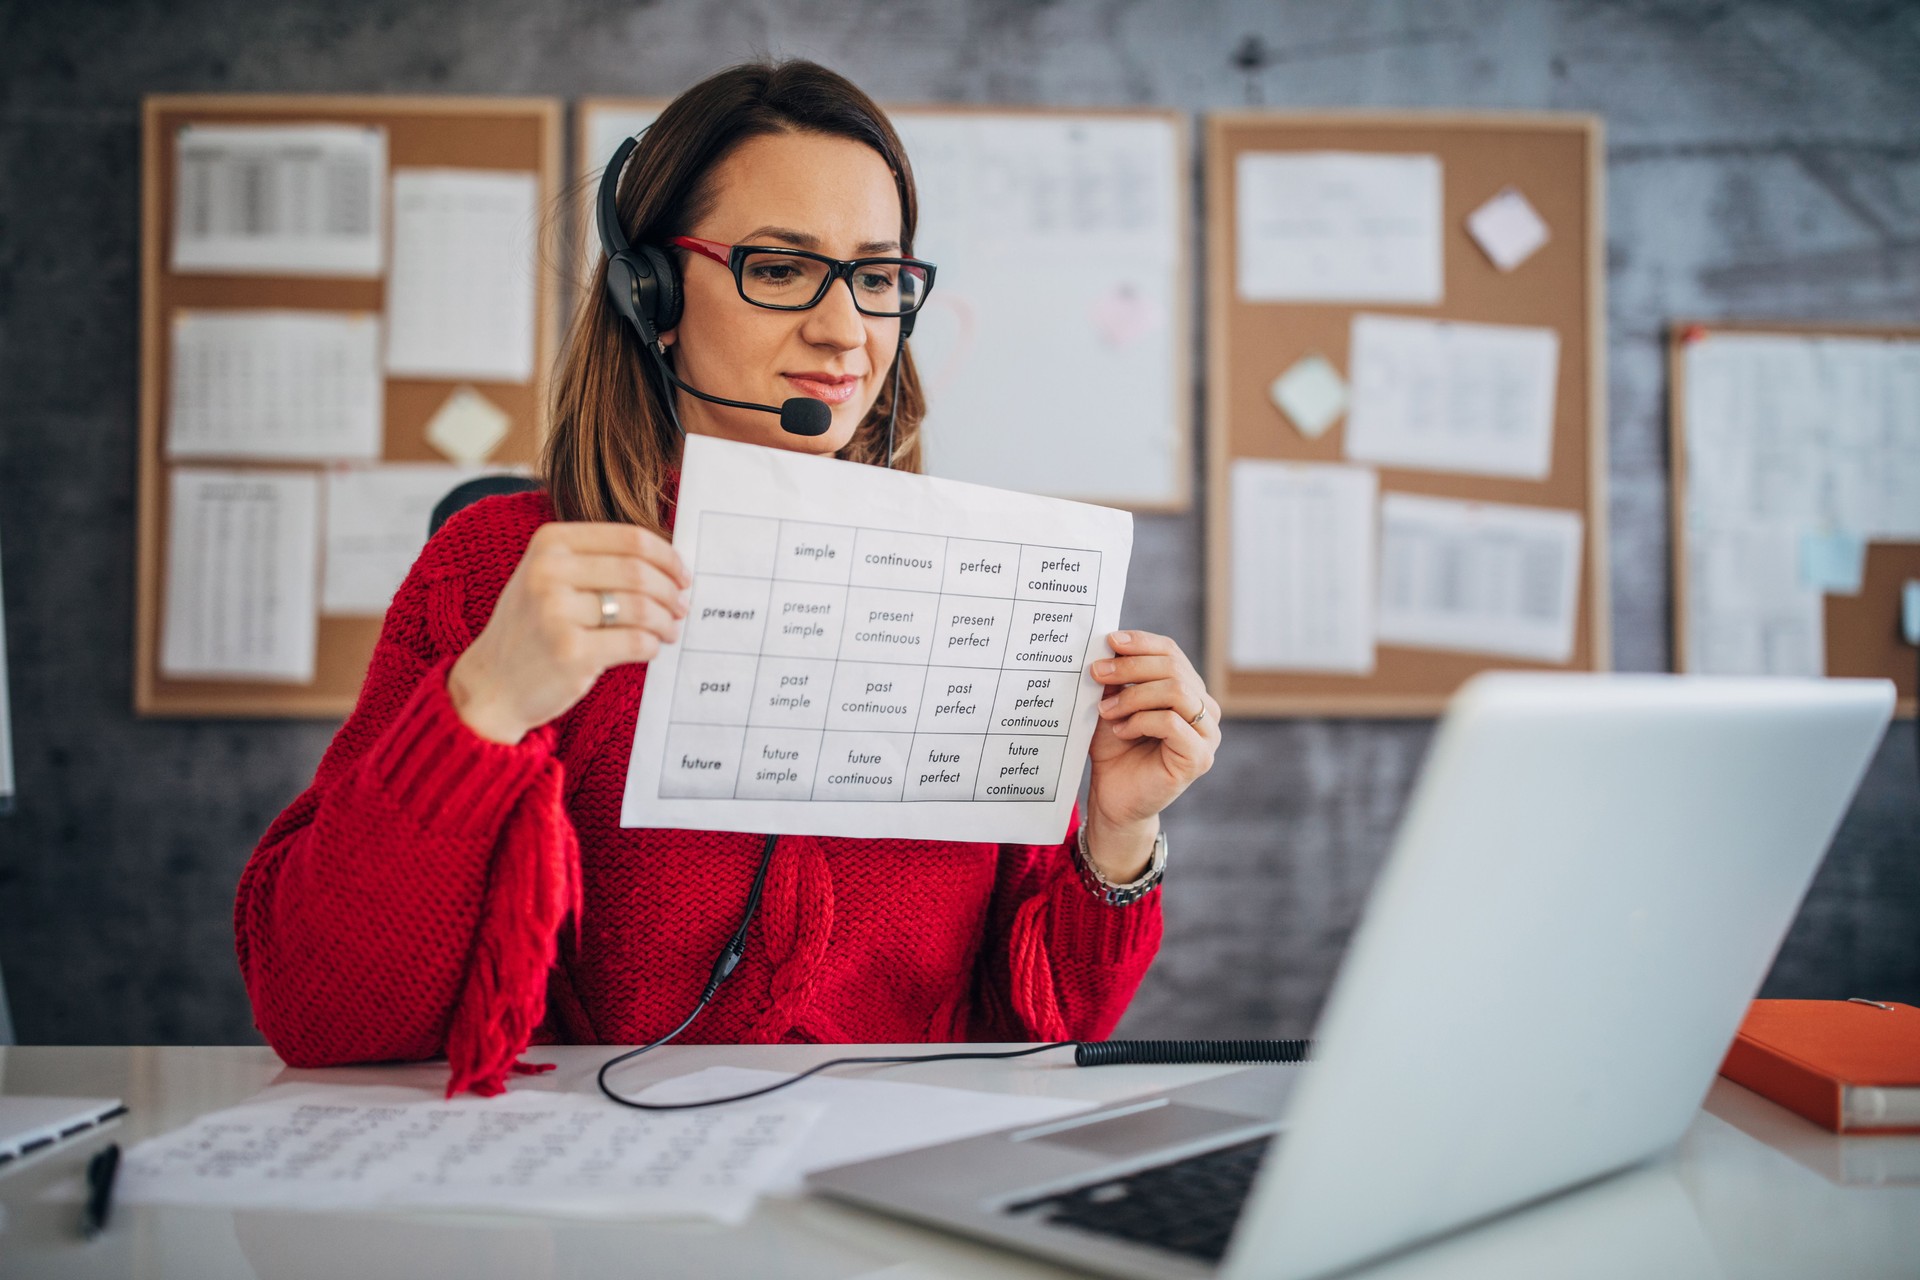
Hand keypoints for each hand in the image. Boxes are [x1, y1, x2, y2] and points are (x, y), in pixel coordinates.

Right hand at [447, 523, 690, 743]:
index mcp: (549, 542)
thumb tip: (671, 564)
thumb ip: (598, 561)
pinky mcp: (570, 652)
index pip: (630, 538)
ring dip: (666, 621)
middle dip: (670, 591)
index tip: (682, 575)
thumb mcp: (549, 578)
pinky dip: (652, 645)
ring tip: (670, 629)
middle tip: (681, 606)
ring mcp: (556, 612)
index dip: (667, 556)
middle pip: (639, 572)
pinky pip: (635, 642)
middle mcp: (548, 571)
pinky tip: (651, 648)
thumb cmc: (533, 628)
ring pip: (641, 607)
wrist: (492, 684)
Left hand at [1084, 631, 1220, 879]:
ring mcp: (1207, 735)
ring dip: (1133, 696)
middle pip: (1174, 669)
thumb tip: (1110, 646)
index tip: (1110, 641)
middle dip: (1131, 667)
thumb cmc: (1115, 751)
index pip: (1172, 653)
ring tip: (1106, 710)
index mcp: (1188, 690)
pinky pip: (1172, 723)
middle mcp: (1205, 709)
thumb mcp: (1112, 705)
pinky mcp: (1199, 758)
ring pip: (1176, 691)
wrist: (1114, 798)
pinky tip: (1121, 731)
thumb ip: (1117, 679)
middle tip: (1097, 673)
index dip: (1142, 642)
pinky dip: (1140, 721)